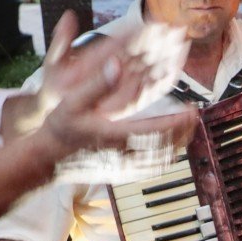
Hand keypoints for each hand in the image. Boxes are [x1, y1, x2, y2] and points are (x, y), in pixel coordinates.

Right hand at [10, 13, 196, 170]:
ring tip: (187, 131)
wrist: (46, 159)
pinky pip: (149, 169)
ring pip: (160, 161)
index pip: (156, 130)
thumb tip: (117, 65)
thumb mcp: (72, 100)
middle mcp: (123, 155)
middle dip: (184, 133)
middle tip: (195, 118)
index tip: (193, 110)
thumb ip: (97, 83)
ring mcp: (123, 168)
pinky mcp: (120, 175)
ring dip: (177, 146)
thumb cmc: (59, 128)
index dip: (178, 122)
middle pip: (165, 148)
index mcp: (115, 136)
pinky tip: (168, 149)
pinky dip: (163, 158)